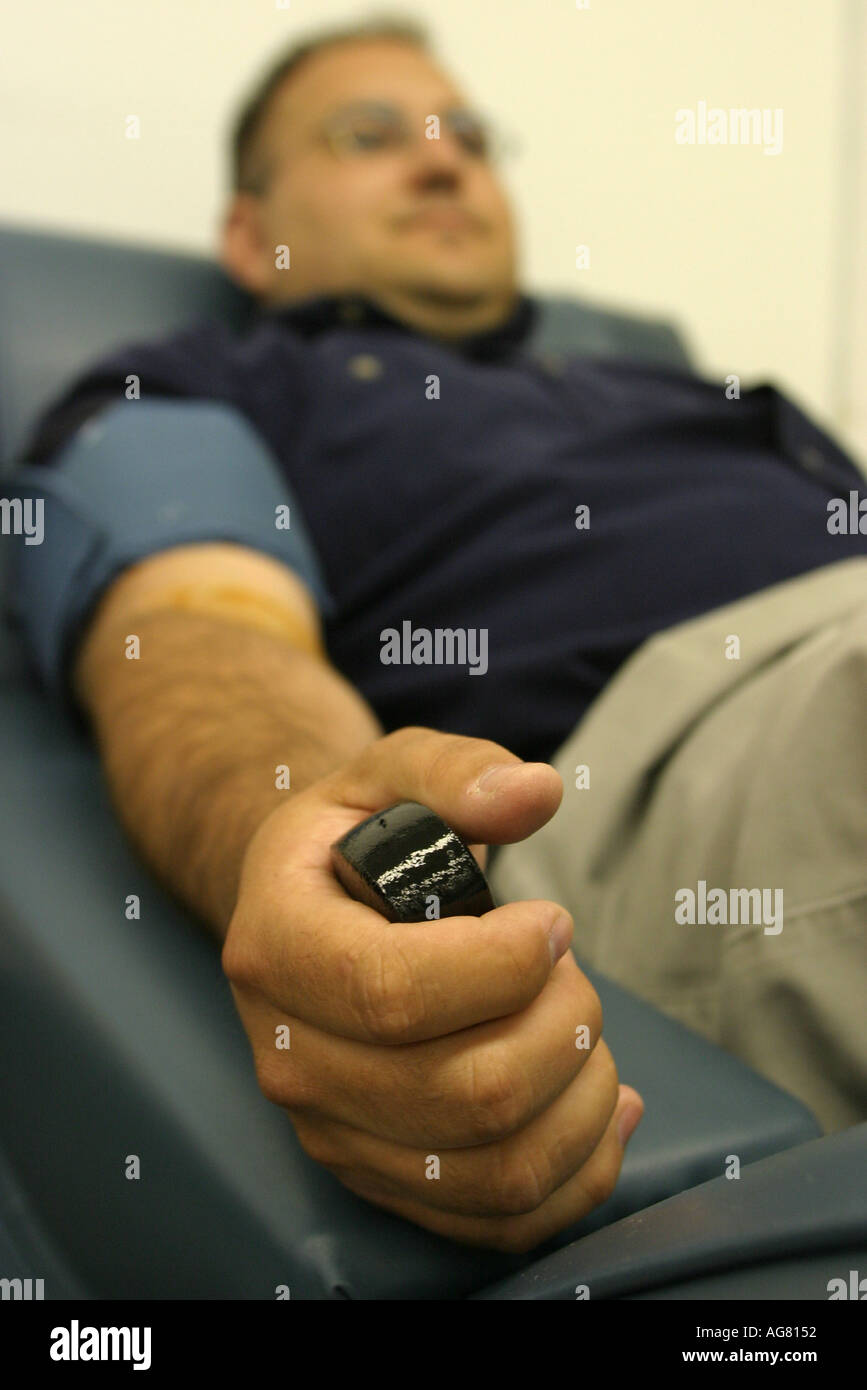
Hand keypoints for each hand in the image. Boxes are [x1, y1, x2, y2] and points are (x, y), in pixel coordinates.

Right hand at [221, 726, 642, 1252]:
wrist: (305, 913)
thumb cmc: (355, 841)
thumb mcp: (388, 775)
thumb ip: (456, 772)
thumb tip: (534, 792)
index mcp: (278, 949)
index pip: (397, 994)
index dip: (504, 964)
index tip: (549, 921)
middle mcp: (292, 1060)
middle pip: (466, 1093)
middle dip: (560, 1024)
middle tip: (567, 969)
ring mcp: (335, 1133)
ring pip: (497, 1169)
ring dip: (581, 1095)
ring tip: (581, 1024)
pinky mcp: (384, 1179)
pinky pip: (501, 1218)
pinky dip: (580, 1170)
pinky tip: (601, 1100)